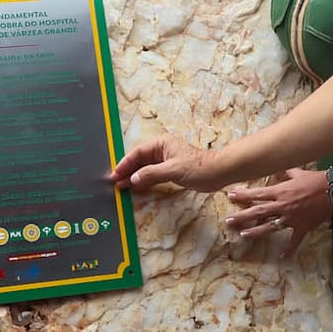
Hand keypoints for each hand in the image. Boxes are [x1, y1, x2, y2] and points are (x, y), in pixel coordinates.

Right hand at [109, 135, 223, 192]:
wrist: (218, 173)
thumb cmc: (199, 167)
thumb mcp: (173, 170)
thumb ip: (152, 174)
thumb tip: (133, 179)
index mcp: (161, 144)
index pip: (137, 153)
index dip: (125, 163)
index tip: (115, 174)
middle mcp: (162, 150)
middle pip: (139, 160)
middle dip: (126, 171)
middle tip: (114, 182)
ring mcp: (165, 161)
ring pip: (144, 168)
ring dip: (133, 177)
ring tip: (120, 187)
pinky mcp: (170, 171)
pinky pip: (151, 175)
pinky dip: (143, 181)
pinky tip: (135, 188)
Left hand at [225, 169, 331, 250]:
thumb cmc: (316, 179)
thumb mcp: (299, 172)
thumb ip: (287, 172)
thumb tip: (281, 166)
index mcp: (281, 192)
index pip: (257, 194)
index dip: (243, 195)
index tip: (230, 196)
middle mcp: (282, 205)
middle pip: (258, 212)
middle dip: (242, 217)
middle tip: (228, 221)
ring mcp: (291, 218)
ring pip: (269, 227)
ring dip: (255, 232)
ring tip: (243, 235)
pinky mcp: (302, 227)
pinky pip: (294, 240)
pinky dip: (289, 249)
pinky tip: (283, 256)